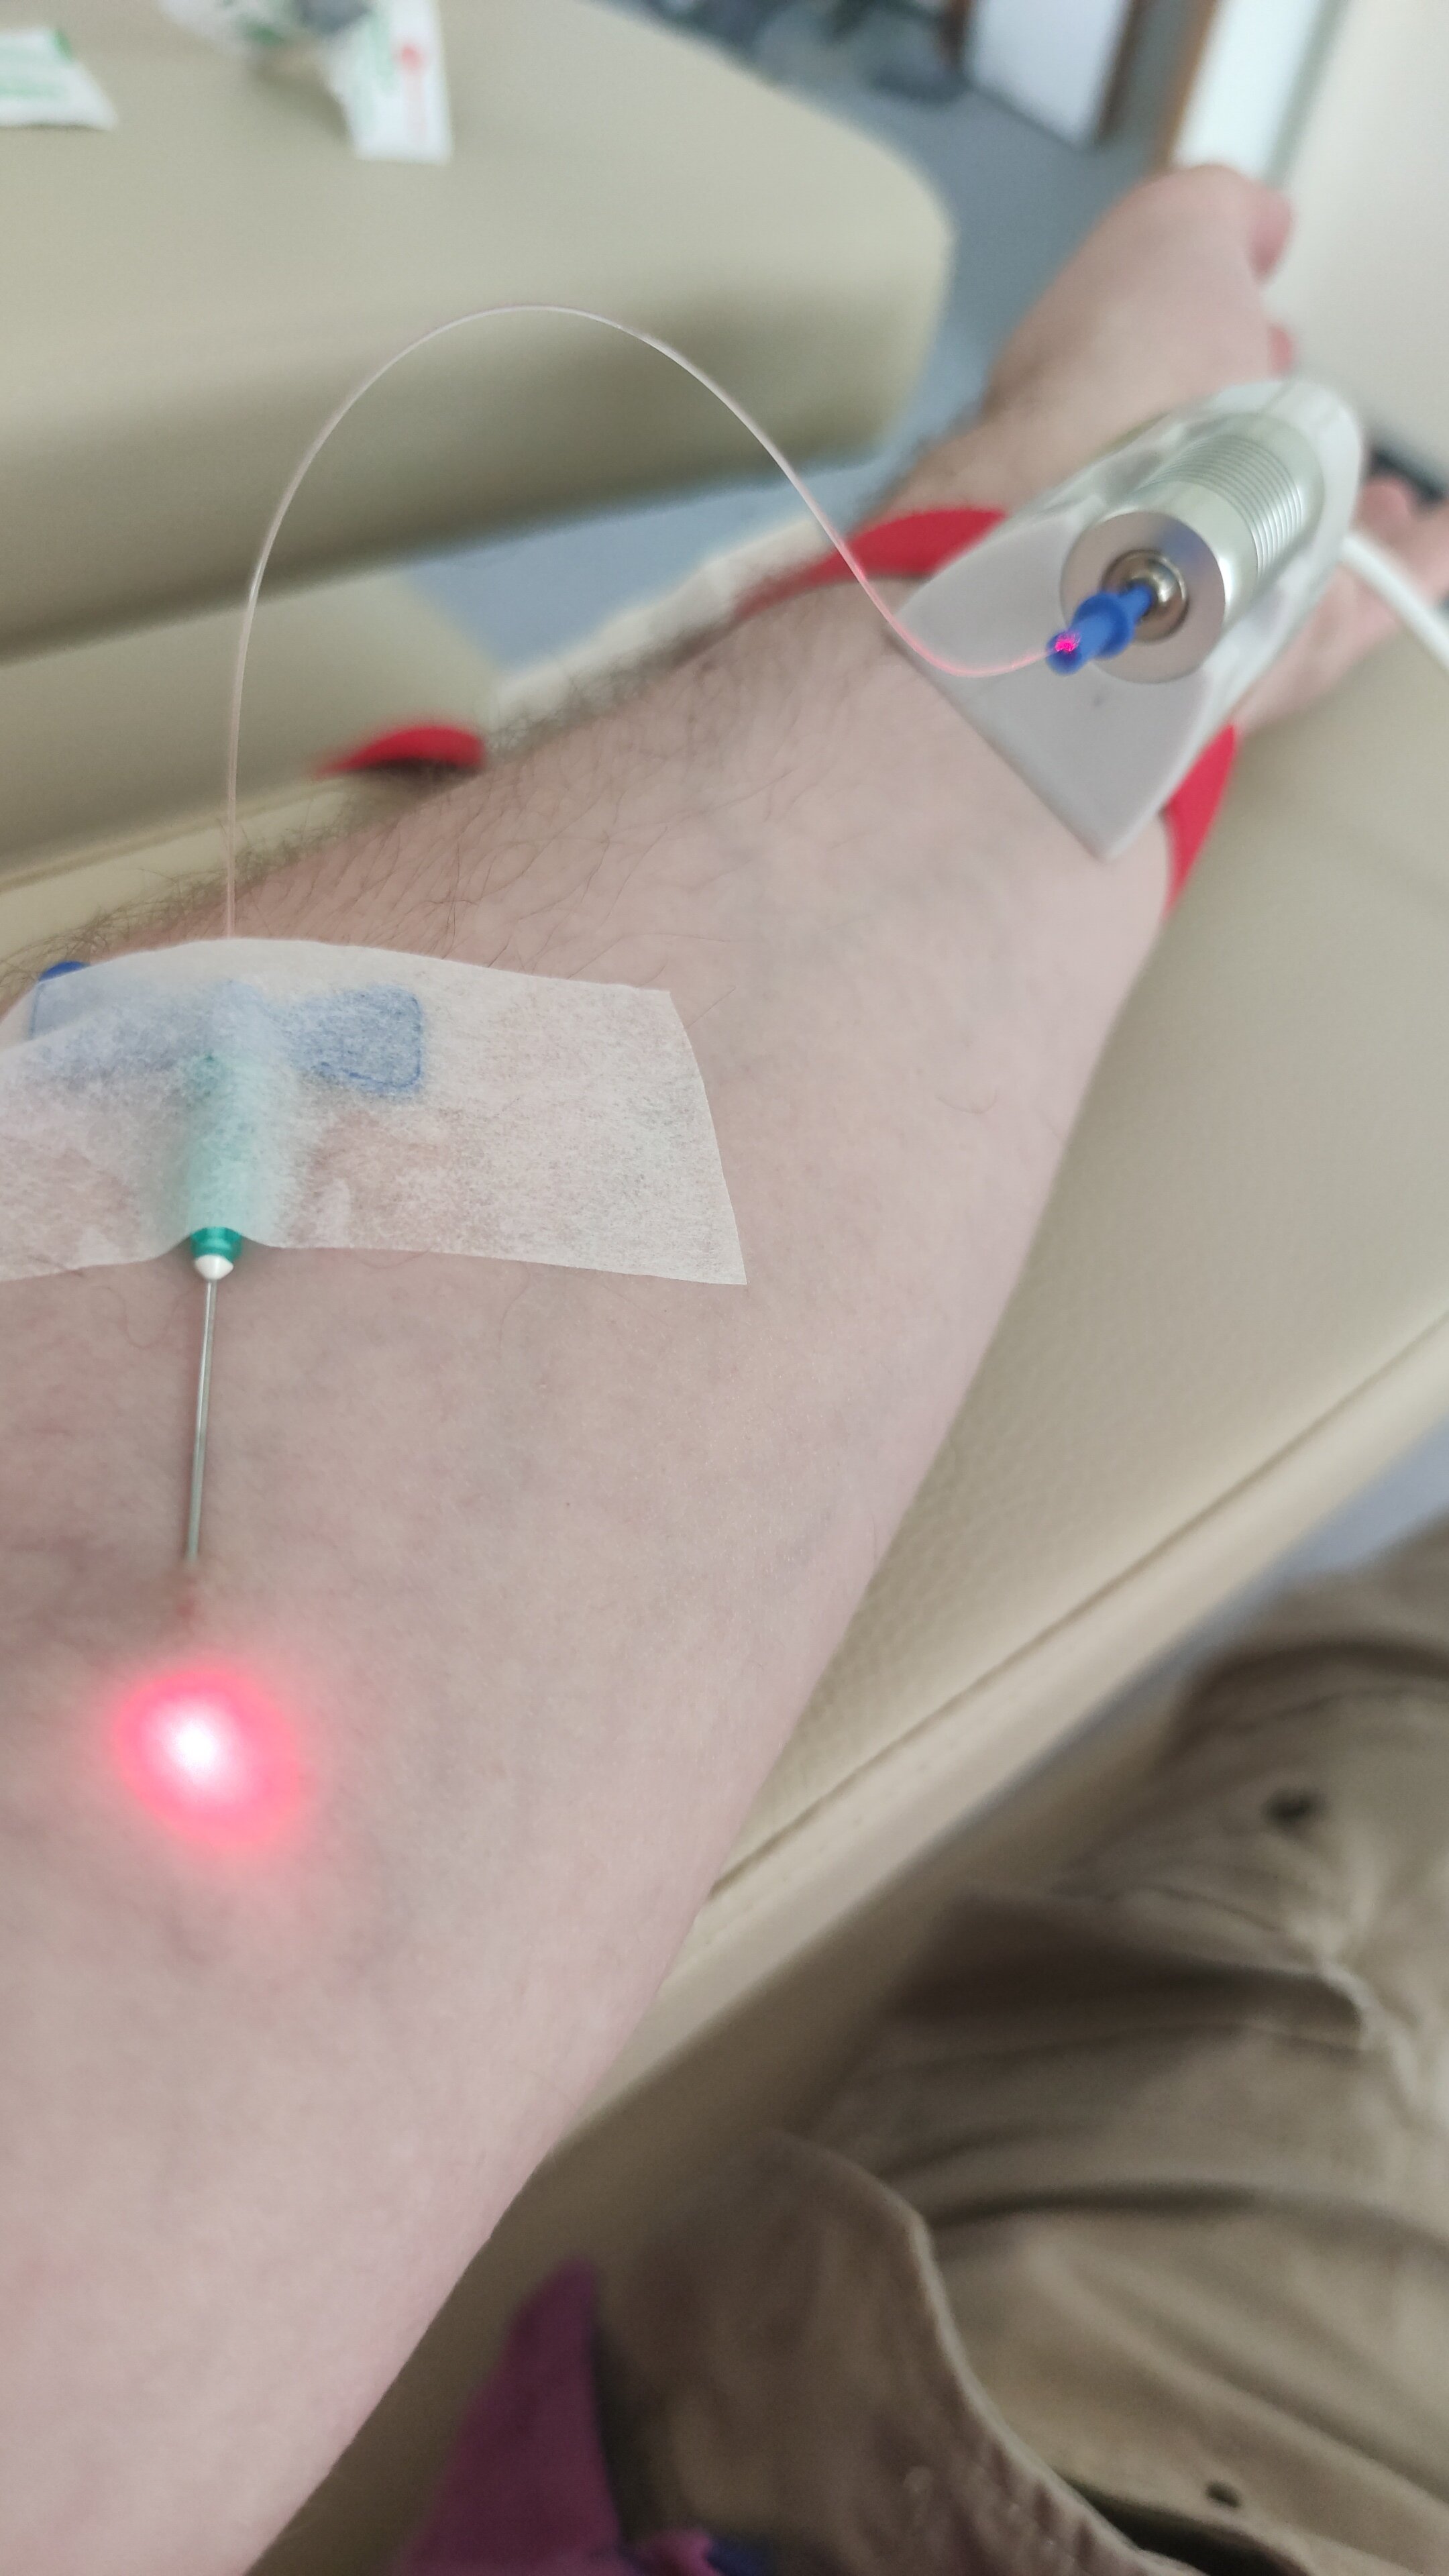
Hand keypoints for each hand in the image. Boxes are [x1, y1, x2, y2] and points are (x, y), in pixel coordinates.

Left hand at [897, 166, 1448, 733]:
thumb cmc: (1123, 386)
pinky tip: (1442, 538)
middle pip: (1236, 473)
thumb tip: (1260, 220)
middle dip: (1287, 443)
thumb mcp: (1172, 236)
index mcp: (1110, 408)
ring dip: (1353, 520)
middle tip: (1332, 426)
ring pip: (1302, 546)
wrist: (1125, 546)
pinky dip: (1417, 565)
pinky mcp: (1297, 642)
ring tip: (1396, 500)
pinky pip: (1374, 598)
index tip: (1265, 324)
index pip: (1165, 376)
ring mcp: (1229, 579)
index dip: (1216, 340)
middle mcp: (1159, 503)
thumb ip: (1218, 215)